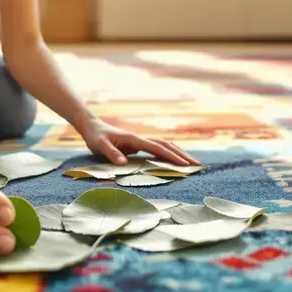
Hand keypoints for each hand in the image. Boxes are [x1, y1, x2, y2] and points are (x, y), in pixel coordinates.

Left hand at [80, 119, 199, 166]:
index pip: (157, 148)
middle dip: (182, 155)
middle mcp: (141, 139)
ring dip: (179, 153)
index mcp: (134, 139)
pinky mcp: (139, 145)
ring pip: (165, 146)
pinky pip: (158, 149)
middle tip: (198, 164)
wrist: (92, 127)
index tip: (185, 165)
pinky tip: (176, 160)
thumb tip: (124, 163)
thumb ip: (111, 154)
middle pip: (167, 145)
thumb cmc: (96, 137)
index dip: (171, 157)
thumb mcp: (99, 146)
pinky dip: (170, 154)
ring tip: (192, 163)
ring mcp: (141, 141)